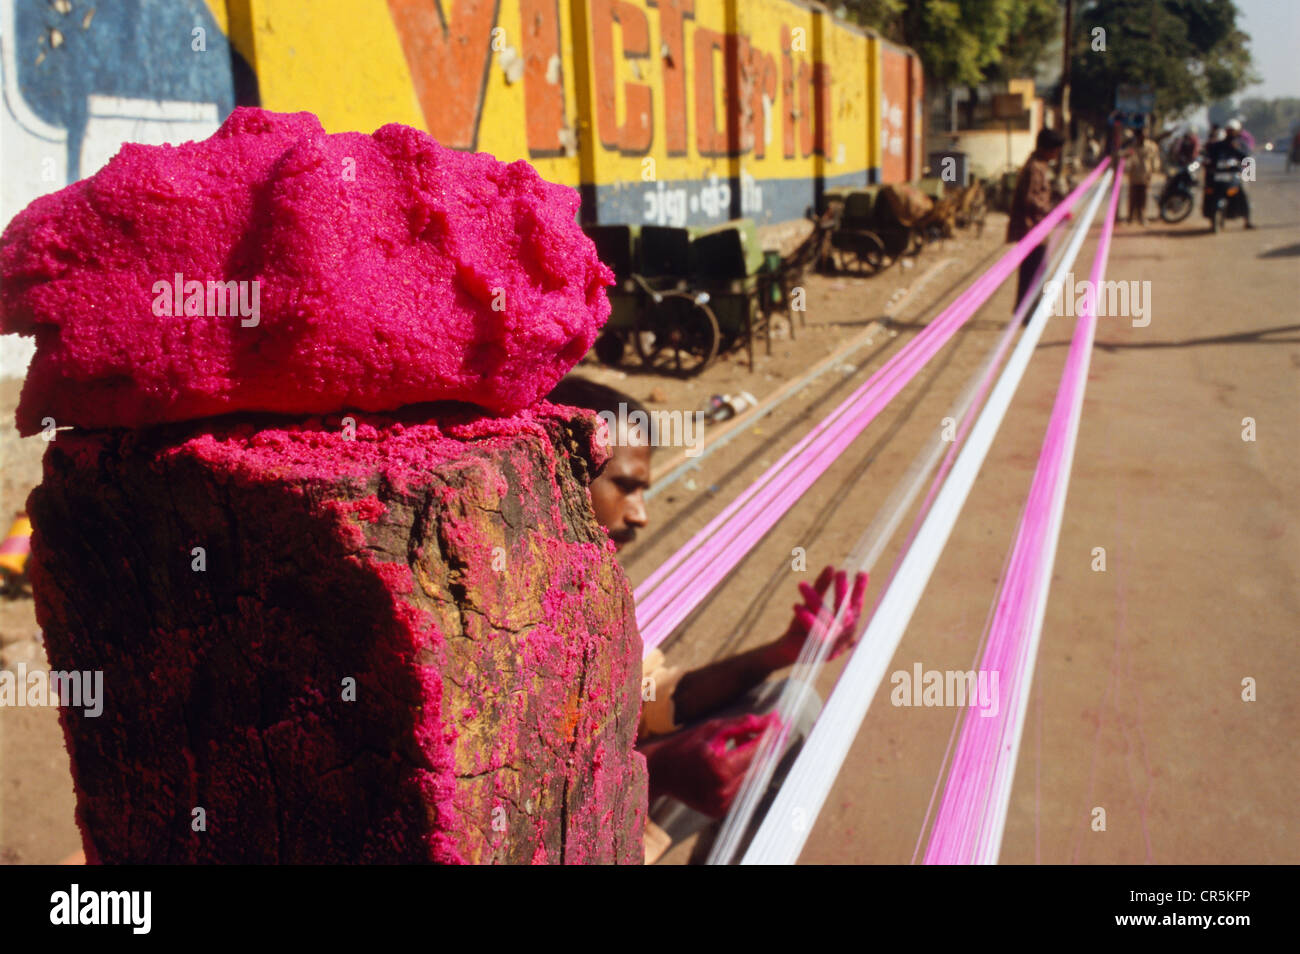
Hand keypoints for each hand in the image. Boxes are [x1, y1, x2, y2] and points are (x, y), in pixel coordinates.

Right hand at [643, 712, 780, 817]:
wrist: (660, 772)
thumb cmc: (685, 746)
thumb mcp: (712, 729)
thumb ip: (742, 725)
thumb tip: (769, 721)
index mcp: (719, 767)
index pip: (756, 751)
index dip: (771, 736)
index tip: (781, 723)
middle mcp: (722, 789)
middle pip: (759, 767)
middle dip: (769, 747)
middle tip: (777, 730)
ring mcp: (721, 804)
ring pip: (753, 779)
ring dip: (757, 760)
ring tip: (747, 742)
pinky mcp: (720, 811)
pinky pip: (742, 789)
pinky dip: (744, 774)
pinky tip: (736, 759)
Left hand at [771, 565, 868, 667]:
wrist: (789, 649)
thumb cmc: (805, 624)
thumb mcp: (814, 603)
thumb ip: (823, 586)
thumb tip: (831, 567)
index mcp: (848, 623)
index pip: (856, 604)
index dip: (860, 590)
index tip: (862, 572)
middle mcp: (845, 633)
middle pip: (845, 610)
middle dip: (842, 592)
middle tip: (841, 572)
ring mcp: (834, 643)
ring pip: (826, 618)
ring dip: (814, 600)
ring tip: (802, 585)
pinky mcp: (819, 649)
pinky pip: (814, 631)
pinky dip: (806, 618)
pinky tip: (797, 606)